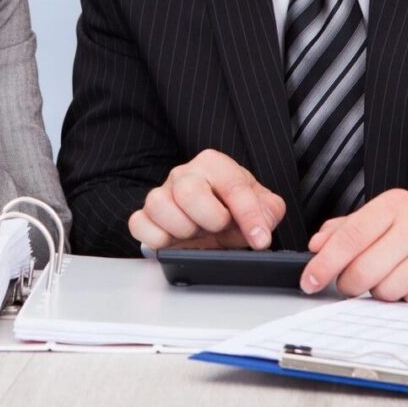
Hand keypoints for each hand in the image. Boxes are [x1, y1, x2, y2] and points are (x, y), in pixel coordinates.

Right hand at [128, 149, 286, 250]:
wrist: (207, 221)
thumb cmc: (230, 209)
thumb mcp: (259, 206)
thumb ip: (269, 210)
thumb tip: (263, 224)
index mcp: (214, 165)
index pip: (233, 186)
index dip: (249, 215)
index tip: (260, 238)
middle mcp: (184, 174)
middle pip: (188, 191)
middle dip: (210, 218)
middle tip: (220, 228)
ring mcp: (160, 193)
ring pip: (159, 206)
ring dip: (182, 229)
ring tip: (196, 234)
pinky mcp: (144, 215)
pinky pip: (138, 224)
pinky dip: (156, 238)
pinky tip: (174, 241)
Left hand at [300, 188, 407, 302]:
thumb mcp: (385, 217)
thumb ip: (347, 229)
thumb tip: (316, 245)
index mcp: (395, 205)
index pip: (350, 237)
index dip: (324, 263)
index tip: (310, 280)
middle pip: (363, 270)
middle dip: (351, 283)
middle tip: (356, 281)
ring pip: (385, 291)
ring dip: (382, 291)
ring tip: (396, 274)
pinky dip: (407, 298)